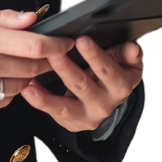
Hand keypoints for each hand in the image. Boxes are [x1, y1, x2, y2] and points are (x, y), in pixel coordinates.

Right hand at [0, 8, 74, 117]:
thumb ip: (4, 18)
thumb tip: (33, 18)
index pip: (33, 46)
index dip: (56, 45)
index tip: (67, 42)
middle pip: (31, 68)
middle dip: (45, 61)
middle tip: (47, 54)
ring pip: (20, 87)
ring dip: (25, 76)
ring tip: (11, 63)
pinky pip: (3, 101)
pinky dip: (6, 90)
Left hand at [20, 35, 143, 131]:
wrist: (108, 98)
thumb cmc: (112, 72)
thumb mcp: (124, 61)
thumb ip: (128, 54)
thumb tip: (133, 48)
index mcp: (121, 85)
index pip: (109, 71)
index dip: (96, 56)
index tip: (81, 39)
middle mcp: (106, 103)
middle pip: (83, 85)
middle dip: (66, 67)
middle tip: (52, 51)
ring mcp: (89, 116)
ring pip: (66, 105)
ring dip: (48, 93)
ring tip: (32, 78)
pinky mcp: (73, 122)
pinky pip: (55, 113)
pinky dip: (40, 101)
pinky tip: (28, 89)